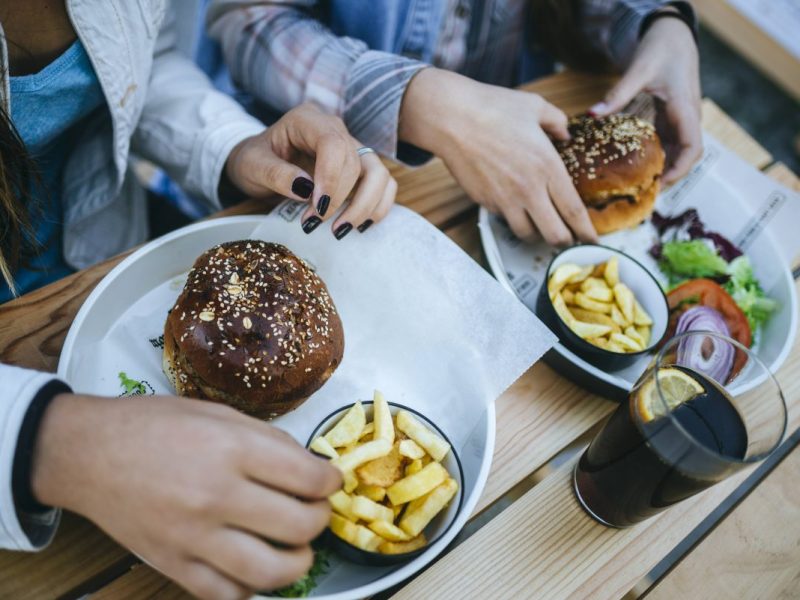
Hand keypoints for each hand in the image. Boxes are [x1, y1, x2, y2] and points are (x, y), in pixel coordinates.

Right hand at [31, 393, 340, 599]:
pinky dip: (251, 588)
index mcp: (231, 449)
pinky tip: (255, 568)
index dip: (331, 481)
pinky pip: (225, 594)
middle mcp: (215, 495)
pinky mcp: (172, 564)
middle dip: (320, 518)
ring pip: (270, 571)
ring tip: (297, 548)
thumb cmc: (154, 426)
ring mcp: (193, 536)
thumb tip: (310, 465)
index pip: (307, 477)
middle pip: (299, 525)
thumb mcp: (218, 413)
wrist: (88, 453)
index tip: (330, 481)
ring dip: (298, 562)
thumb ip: (268, 440)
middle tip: (315, 510)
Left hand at [225, 103, 396, 237]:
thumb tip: (305, 189)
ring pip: (378, 174)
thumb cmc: (255, 160)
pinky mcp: (360, 166)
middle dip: (339, 200)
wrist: (260, 163)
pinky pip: (384, 184)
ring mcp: (352, 147)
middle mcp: (335, 129)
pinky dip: (378, 206)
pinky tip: (359, 225)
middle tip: (311, 223)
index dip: (331, 178)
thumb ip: (276, 174)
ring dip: (364, 206)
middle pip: (355, 162)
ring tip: (340, 230)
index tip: (318, 207)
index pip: (333, 144)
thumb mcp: (253, 165)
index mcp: (307, 120)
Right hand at [399, 68, 596, 244]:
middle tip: (569, 239)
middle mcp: (529, 189)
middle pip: (554, 234)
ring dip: (538, 234)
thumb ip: (557, 122)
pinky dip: (514, 219)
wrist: (452, 118)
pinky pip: (505, 220)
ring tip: (541, 227)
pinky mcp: (485, 202)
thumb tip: (565, 134)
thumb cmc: (492, 108)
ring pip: (528, 234)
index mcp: (548, 166)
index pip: (574, 211)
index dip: (586, 231)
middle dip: (566, 241)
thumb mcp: (535, 106)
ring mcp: (505, 199)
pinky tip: (516, 208)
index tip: (592, 240)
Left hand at [589, 16, 701, 183]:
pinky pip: (668, 143)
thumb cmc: (661, 48)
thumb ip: (617, 94)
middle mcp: (688, 118)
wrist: (673, 35)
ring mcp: (681, 119)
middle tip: (642, 194)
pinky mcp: (672, 118)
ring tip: (638, 187)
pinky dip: (657, 156)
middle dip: (669, 176)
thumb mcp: (639, 70)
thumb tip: (592, 114)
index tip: (659, 185)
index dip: (679, 170)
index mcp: (685, 109)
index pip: (692, 148)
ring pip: (678, 151)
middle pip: (686, 156)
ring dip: (662, 169)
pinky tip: (636, 167)